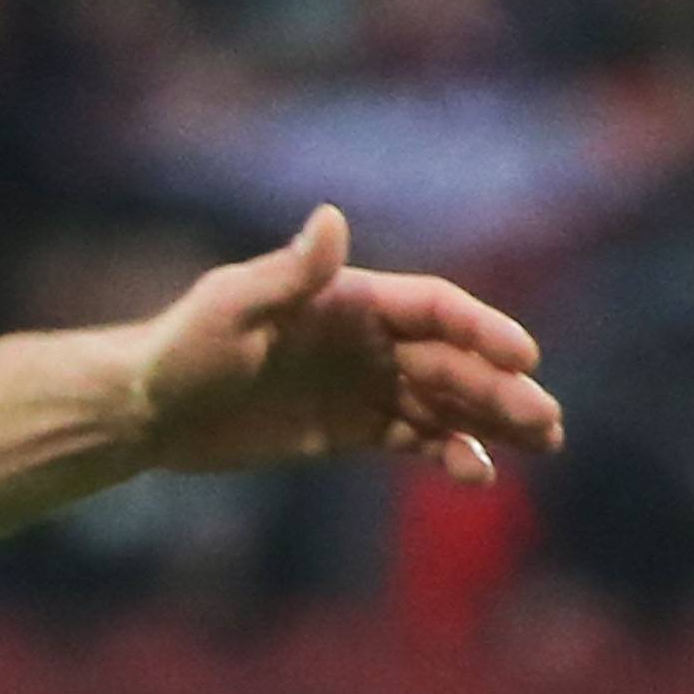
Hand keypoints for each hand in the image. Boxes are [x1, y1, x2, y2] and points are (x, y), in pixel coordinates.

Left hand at [129, 207, 560, 485]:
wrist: (145, 409)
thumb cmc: (182, 348)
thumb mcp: (232, 307)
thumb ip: (290, 273)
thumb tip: (330, 219)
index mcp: (353, 298)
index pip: (436, 308)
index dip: (483, 330)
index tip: (524, 357)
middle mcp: (369, 338)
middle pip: (453, 361)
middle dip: (503, 389)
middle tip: (548, 422)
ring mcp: (364, 384)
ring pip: (445, 401)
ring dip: (493, 421)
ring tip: (542, 444)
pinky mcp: (349, 429)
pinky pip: (413, 439)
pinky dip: (447, 453)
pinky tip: (475, 474)